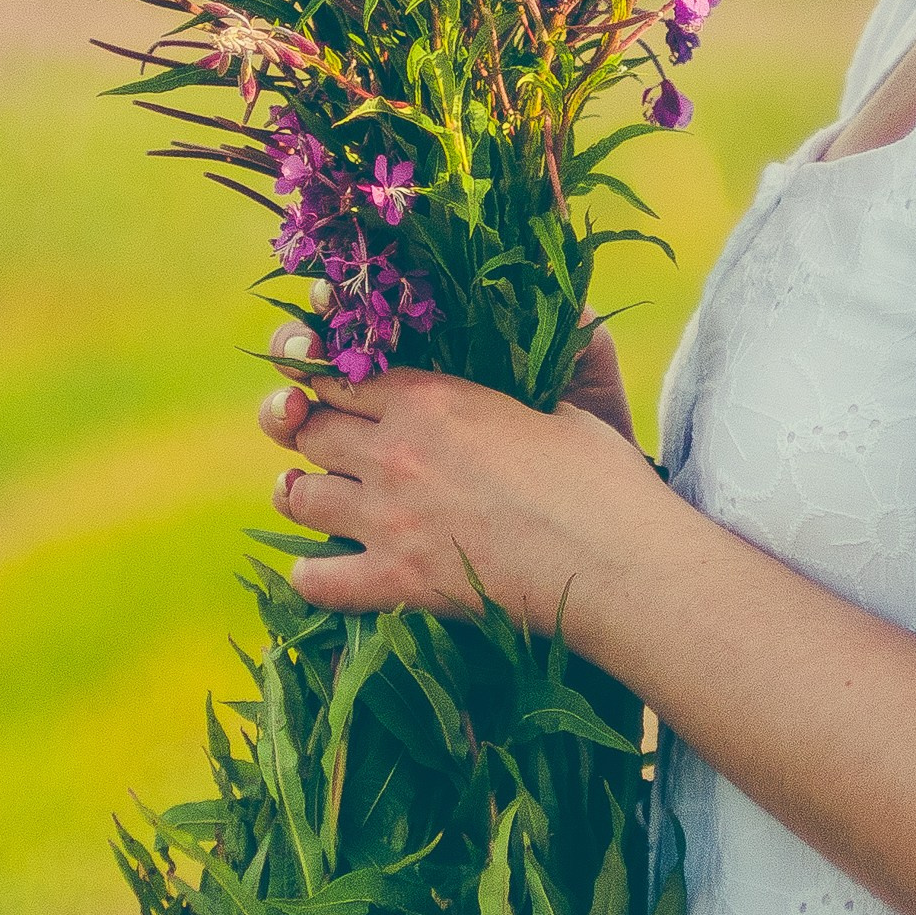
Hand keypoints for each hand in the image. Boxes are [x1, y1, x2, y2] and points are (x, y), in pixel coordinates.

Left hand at [256, 319, 664, 622]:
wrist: (616, 562)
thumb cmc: (602, 479)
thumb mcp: (560, 405)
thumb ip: (524, 377)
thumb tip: (551, 332)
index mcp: (432, 397)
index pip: (343, 374)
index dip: (330, 379)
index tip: (332, 388)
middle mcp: (396, 450)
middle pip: (311, 430)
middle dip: (313, 434)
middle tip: (330, 447)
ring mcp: (388, 518)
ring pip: (299, 496)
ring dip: (304, 494)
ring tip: (319, 498)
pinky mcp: (395, 582)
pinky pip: (316, 579)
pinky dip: (313, 574)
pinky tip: (325, 568)